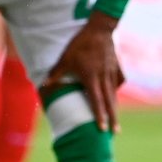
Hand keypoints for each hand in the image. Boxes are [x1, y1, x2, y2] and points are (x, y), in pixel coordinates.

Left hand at [42, 12, 123, 132]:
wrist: (100, 29)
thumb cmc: (80, 44)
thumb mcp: (65, 58)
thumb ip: (56, 73)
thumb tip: (44, 86)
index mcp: (91, 78)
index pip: (96, 101)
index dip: (99, 116)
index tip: (102, 129)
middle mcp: (103, 79)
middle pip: (109, 102)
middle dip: (112, 118)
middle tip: (115, 133)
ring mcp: (112, 74)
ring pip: (114, 94)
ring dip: (115, 108)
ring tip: (116, 120)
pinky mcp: (117, 68)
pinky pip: (118, 82)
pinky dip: (116, 89)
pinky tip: (114, 93)